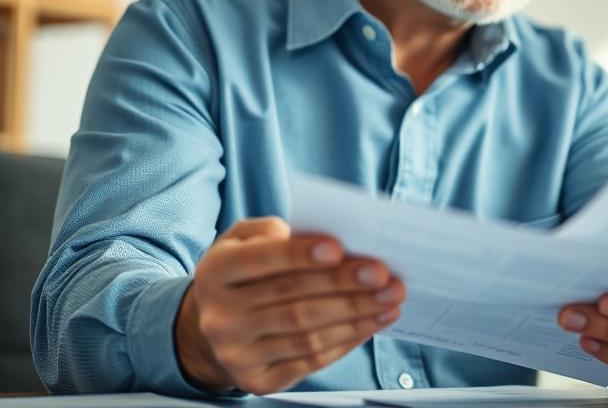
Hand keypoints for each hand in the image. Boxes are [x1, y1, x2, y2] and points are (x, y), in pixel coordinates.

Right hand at [174, 216, 404, 394]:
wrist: (215, 326)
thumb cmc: (243, 271)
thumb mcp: (242, 239)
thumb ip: (269, 230)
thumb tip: (308, 236)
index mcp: (215, 272)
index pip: (259, 261)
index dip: (299, 255)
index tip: (338, 248)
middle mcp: (220, 317)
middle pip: (291, 301)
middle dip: (344, 286)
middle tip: (383, 274)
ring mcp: (237, 353)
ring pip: (306, 334)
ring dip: (355, 315)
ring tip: (389, 298)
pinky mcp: (257, 380)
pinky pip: (310, 360)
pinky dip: (347, 340)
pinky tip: (372, 322)